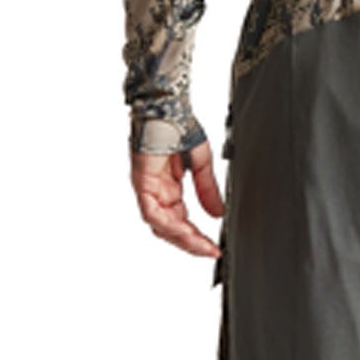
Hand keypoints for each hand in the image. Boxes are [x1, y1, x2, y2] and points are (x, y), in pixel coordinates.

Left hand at [132, 140, 224, 259]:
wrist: (168, 109)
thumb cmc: (179, 128)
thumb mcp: (201, 165)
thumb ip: (208, 191)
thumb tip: (218, 214)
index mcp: (168, 189)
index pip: (181, 222)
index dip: (197, 238)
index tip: (214, 248)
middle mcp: (157, 192)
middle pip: (169, 230)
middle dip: (191, 243)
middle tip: (209, 251)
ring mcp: (147, 189)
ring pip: (160, 226)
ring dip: (181, 238)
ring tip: (201, 246)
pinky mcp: (142, 184)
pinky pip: (152, 213)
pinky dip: (168, 224)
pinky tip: (185, 230)